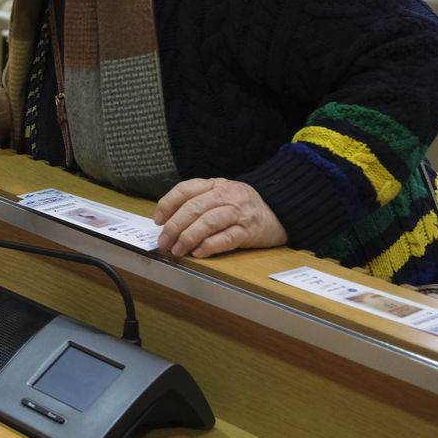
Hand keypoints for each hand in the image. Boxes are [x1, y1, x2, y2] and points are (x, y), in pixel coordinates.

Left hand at [153, 178, 287, 257]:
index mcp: (215, 184)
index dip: (168, 204)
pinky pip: (226, 238)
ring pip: (208, 222)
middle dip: (174, 226)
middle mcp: (226, 196)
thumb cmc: (242, 205)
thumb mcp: (220, 193)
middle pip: (194, 208)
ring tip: (177, 250)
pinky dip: (209, 246)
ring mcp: (238, 213)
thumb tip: (167, 220)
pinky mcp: (249, 231)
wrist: (280, 210)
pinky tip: (198, 253)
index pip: (185, 190)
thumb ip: (198, 201)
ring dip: (188, 237)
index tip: (157, 220)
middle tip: (163, 241)